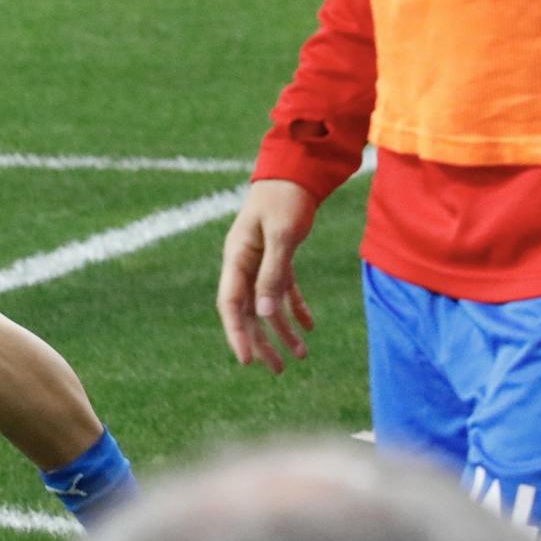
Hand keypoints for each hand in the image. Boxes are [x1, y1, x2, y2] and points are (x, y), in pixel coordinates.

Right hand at [217, 178, 318, 374]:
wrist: (296, 170)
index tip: (247, 361)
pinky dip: (295, 309)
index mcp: (237, 256)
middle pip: (247, 310)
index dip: (236, 334)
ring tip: (300, 357)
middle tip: (277, 371)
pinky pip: (282, 290)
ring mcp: (260, 259)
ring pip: (266, 304)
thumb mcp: (281, 235)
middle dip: (261, 341)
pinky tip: (309, 327)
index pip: (230, 304)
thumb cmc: (285, 199)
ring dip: (281, 330)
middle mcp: (244, 262)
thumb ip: (272, 274)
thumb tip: (262, 314)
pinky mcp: (278, 256)